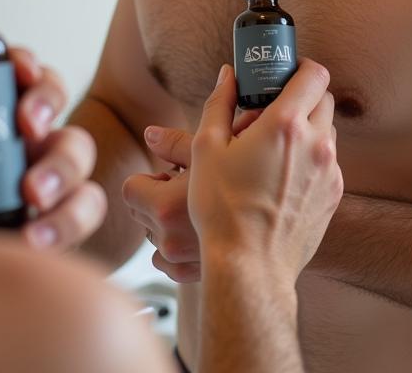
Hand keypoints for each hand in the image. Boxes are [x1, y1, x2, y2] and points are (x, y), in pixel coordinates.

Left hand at [0, 27, 105, 249]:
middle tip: (25, 128)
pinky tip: (32, 239)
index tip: (17, 70)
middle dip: (49, 104)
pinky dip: (68, 224)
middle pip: (54, 100)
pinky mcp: (36, 229)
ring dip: (67, 168)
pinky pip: (78, 217)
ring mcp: (25, 182)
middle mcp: (4, 137)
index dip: (25, 61)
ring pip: (77, 156)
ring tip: (32, 195)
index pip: (12, 67)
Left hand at [123, 105, 262, 282]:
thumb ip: (176, 141)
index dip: (150, 178)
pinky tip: (206, 231)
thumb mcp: (215, 152)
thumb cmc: (253, 188)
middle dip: (159, 197)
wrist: (281, 235)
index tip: (171, 174)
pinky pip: (168, 260)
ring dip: (168, 223)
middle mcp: (167, 239)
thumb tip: (150, 133)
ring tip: (202, 209)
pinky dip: (179, 246)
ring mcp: (178, 262)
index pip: (131, 189)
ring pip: (155, 235)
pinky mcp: (189, 277)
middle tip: (192, 188)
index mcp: (165, 206)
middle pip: (140, 211)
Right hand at [189, 59, 341, 283]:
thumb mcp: (206, 148)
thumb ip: (219, 103)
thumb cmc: (221, 209)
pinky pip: (328, 163)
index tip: (282, 72)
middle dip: (302, 96)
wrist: (248, 266)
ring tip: (274, 146)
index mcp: (286, 124)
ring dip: (307, 127)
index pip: (314, 74)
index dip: (300, 67)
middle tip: (272, 108)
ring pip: (327, 131)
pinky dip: (311, 158)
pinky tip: (282, 175)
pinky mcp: (333, 196)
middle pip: (324, 99)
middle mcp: (316, 143)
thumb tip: (229, 75)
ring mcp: (329, 172)